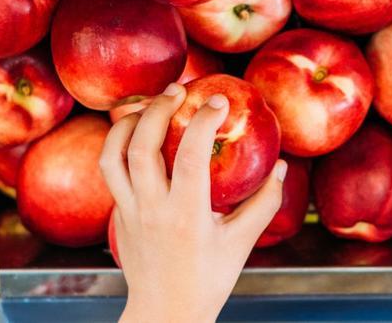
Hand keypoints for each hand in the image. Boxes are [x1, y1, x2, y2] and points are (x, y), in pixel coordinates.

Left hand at [100, 83, 286, 322]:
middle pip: (141, 146)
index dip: (203, 121)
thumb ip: (264, 203)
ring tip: (148, 105)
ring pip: (113, 155)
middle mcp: (151, 209)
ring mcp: (129, 211)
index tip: (218, 101)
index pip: (189, 156)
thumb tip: (281, 166)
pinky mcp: (118, 214)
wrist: (165, 313)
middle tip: (178, 90)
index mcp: (186, 215)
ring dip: (127, 123)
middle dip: (157, 109)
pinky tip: (136, 132)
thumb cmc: (207, 280)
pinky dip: (119, 144)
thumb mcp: (241, 243)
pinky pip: (110, 170)